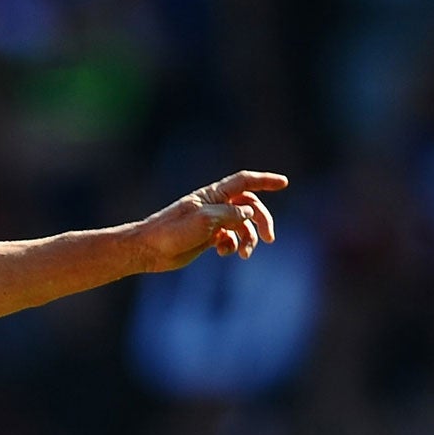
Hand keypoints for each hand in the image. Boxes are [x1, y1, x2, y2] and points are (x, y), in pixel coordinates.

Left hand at [133, 171, 288, 271]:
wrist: (148, 250)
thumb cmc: (172, 231)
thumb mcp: (206, 220)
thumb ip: (232, 214)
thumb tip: (250, 212)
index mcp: (214, 195)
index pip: (245, 182)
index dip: (265, 180)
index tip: (284, 183)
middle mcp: (215, 205)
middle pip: (249, 206)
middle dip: (262, 221)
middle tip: (270, 239)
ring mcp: (212, 222)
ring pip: (241, 225)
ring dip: (248, 239)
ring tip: (244, 254)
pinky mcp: (206, 238)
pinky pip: (229, 239)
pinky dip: (232, 246)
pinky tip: (223, 253)